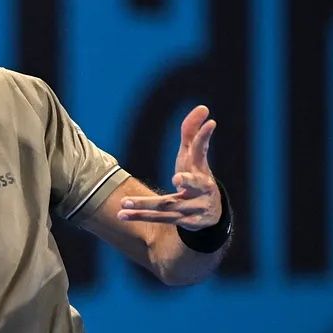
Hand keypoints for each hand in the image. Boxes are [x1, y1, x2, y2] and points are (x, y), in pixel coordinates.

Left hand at [118, 105, 221, 229]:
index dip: (204, 138)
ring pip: (168, 206)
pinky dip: (141, 218)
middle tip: (178, 177)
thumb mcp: (194, 157)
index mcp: (203, 169)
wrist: (210, 212)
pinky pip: (161, 220)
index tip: (211, 123)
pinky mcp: (186, 224)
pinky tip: (121, 215)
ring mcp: (195, 208)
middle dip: (187, 181)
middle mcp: (202, 189)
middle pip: (193, 185)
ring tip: (124, 203)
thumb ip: (193, 134)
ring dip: (145, 205)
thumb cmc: (197, 177)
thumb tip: (203, 108)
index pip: (203, 151)